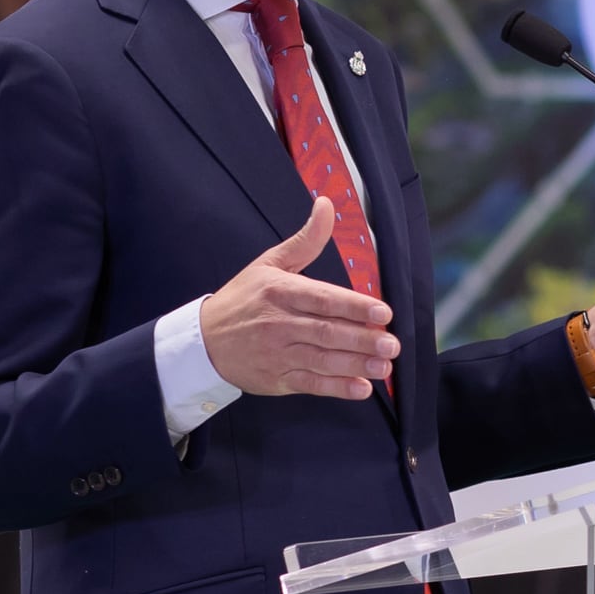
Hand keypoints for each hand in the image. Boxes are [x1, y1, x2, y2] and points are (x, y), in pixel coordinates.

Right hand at [202, 197, 398, 399]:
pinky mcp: (277, 379)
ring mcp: (278, 353)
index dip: (354, 306)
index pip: (322, 299)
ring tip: (384, 366)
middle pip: (326, 331)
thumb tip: (327, 205)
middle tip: (391, 343)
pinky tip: (360, 388)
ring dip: (355, 365)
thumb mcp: (270, 264)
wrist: (203, 341)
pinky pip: (311, 384)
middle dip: (362, 339)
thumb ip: (305, 240)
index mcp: (280, 291)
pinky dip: (336, 388)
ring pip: (321, 359)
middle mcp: (279, 323)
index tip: (383, 312)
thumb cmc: (243, 299)